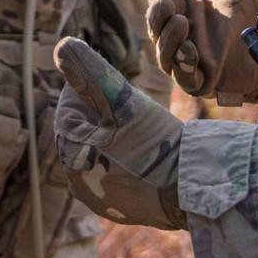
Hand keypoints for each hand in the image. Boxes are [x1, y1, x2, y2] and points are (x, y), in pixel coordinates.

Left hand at [53, 37, 184, 230]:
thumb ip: (91, 73)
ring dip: (117, 137)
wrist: (194, 191)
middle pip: (85, 131)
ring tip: (145, 133)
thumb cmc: (157, 145)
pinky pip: (116, 174)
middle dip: (106, 116)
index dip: (94, 91)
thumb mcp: (123, 102)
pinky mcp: (121, 210)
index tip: (120, 91)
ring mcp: (101, 200)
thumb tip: (62, 46)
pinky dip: (128, 161)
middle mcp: (79, 183)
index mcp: (71, 157)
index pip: (69, 108)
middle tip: (136, 113)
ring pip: (101, 152)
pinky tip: (149, 155)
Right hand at [146, 0, 257, 102]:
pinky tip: (191, 50)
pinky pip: (182, 77)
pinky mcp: (199, 81)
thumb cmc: (252, 18)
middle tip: (168, 2)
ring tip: (181, 22)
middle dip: (156, 14)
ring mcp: (188, 60)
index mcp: (185, 12)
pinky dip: (182, 63)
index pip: (159, 1)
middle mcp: (182, 36)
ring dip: (168, 38)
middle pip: (155, 27)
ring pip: (163, 53)